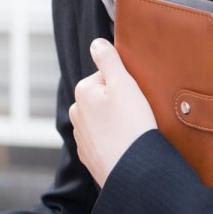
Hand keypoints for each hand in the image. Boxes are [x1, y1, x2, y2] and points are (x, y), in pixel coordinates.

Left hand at [69, 38, 156, 185]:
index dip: (126, 85)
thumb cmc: (130, 125)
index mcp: (82, 92)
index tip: (134, 98)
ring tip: (132, 132)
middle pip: (104, 98)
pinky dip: (114, 141)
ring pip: (104, 120)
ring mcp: (81, 136)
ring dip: (117, 123)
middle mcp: (76, 113)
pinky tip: (126, 146)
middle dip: (120, 104)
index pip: (108, 77)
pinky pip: (105, 140)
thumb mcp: (123, 83)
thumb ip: (108, 59)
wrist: (132, 170)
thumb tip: (96, 43)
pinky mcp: (90, 156)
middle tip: (135, 115)